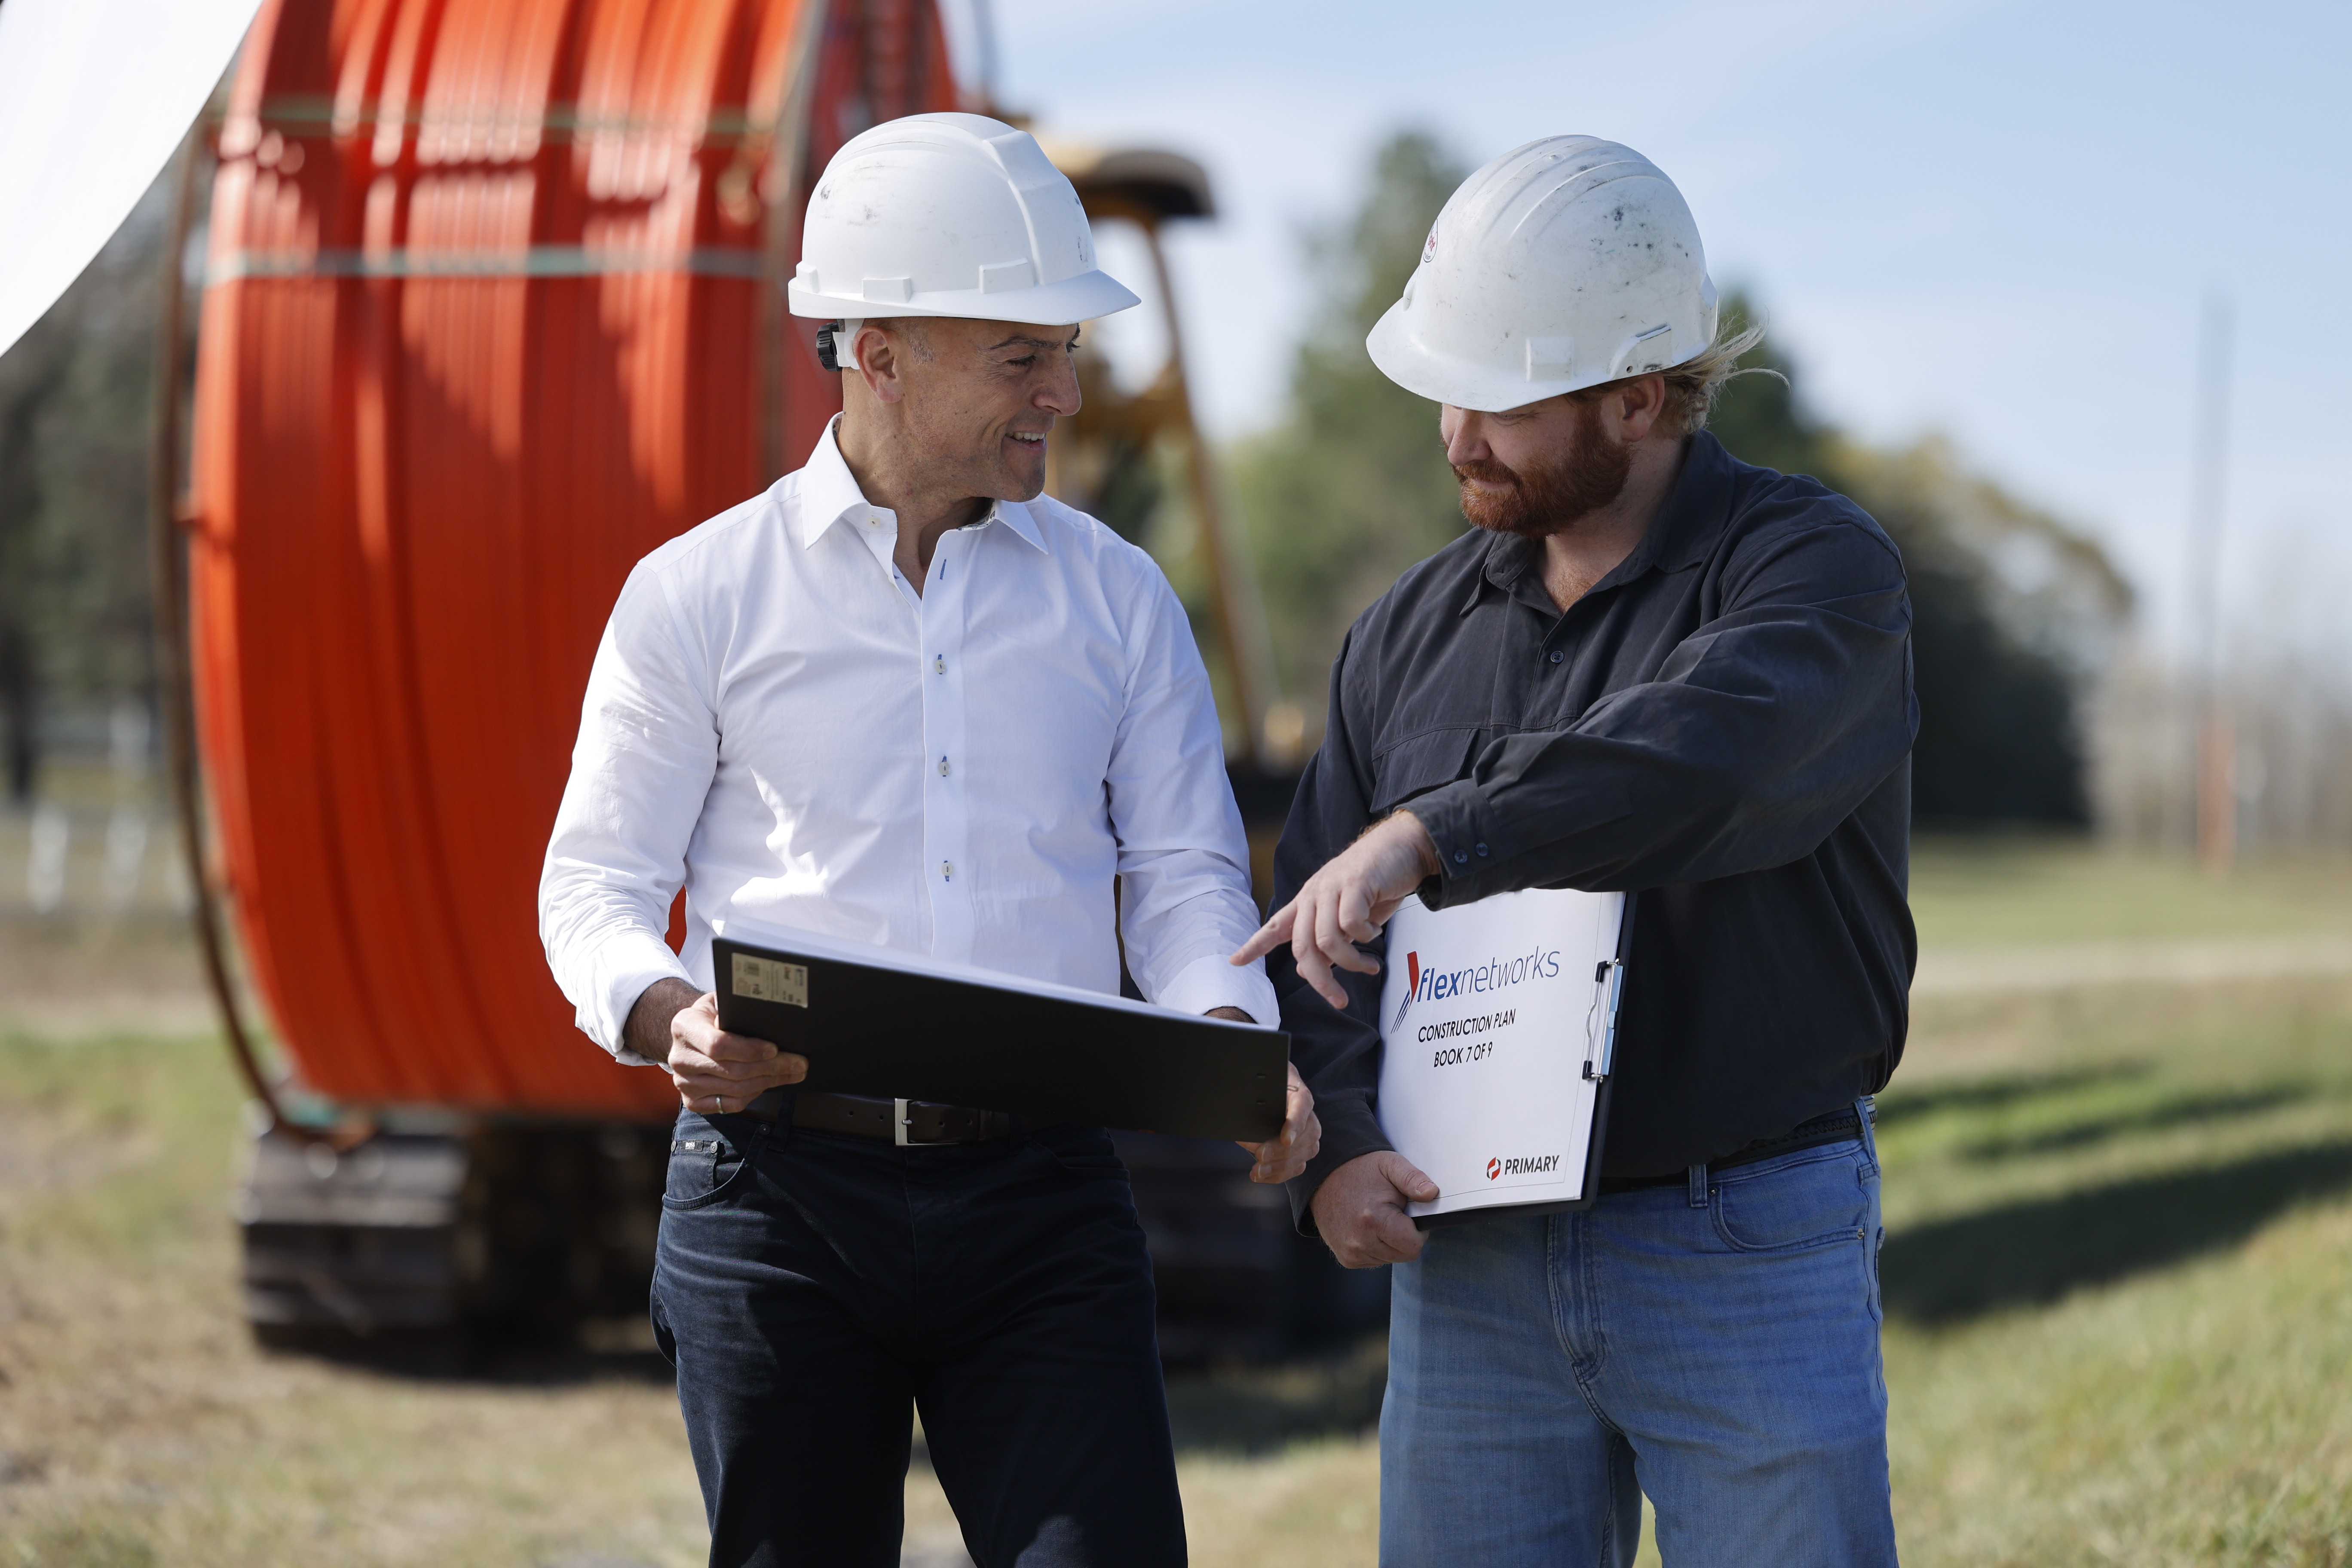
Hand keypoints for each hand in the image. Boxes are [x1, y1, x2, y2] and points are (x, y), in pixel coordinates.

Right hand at [628, 979, 806, 1114]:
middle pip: (732, 1070)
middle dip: (772, 1067)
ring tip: (792, 1073)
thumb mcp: (722, 1002)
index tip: (775, 1048)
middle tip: (799, 1063)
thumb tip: (773, 1021)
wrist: (692, 1034)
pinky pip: (730, 1105)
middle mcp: (679, 1057)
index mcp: (684, 1027)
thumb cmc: (713, 1016)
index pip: (718, 1044)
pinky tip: (769, 1083)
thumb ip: (739, 1009)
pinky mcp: (692, 1101)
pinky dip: (754, 1095)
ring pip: (735, 1090)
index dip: (750, 1049)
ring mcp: (683, 1083)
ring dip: (769, 1082)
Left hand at [1230, 811, 1440, 1008]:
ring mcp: (1332, 888)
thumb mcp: (1347, 918)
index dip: (1254, 945)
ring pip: (1327, 940)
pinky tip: (1375, 932)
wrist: (1402, 845)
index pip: (1274, 926)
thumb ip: (1326, 942)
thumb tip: (1305, 971)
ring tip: (1370, 966)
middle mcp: (1313, 895)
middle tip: (1339, 999)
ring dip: (1351, 963)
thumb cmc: (1376, 884)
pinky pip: (1351, 923)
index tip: (1235, 960)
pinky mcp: (1355, 883)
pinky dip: (1365, 937)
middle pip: (1302, 947)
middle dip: (1320, 980)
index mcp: (1307, 902)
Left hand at [1236, 1058, 1320, 1183]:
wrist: (1275, 1096)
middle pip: (1304, 1136)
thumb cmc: (1266, 1092)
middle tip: (1260, 1155)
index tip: (1285, 1140)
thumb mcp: (1260, 1090)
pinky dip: (1278, 1175)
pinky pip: (1296, 1168)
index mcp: (1300, 1096)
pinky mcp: (1304, 1152)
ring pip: (1302, 1155)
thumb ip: (1256, 1105)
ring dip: (1278, 1167)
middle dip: (1280, 1150)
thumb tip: (1247, 1132)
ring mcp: (1309, 1137)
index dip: (1294, 1125)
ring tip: (1258, 1171)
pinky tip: (1262, 1176)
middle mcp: (1310, 1117)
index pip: (1302, 1107)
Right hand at [1309, 1150, 1439, 1267]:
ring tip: (1379, 1219)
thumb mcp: (1390, 1164)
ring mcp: (1351, 1253)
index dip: (1418, 1230)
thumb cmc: (1362, 1171)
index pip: (1413, 1246)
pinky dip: (1378, 1247)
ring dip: (1391, 1243)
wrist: (1325, 1177)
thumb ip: (1413, 1179)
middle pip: (1404, 1256)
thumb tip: (1432, 1193)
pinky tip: (1369, 1228)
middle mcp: (1359, 1242)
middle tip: (1393, 1214)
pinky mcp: (1346, 1259)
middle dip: (1405, 1237)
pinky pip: (1376, 1261)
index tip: (1408, 1214)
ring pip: (1391, 1259)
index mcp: (1373, 1219)